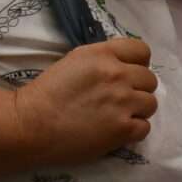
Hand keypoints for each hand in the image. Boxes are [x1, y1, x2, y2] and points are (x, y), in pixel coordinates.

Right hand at [11, 38, 158, 163]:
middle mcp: (117, 75)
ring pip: (151, 104)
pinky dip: (133, 130)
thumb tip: (124, 66)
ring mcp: (122, 102)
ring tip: (117, 115)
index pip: (142, 50)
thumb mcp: (74, 61)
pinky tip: (116, 130)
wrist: (31, 124)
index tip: (128, 74)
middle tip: (119, 99)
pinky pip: (145, 127)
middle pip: (150, 79)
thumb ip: (102, 60)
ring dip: (138, 110)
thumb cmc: (47, 93)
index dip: (138, 63)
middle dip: (138, 89)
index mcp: (102, 54)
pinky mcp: (123, 128)